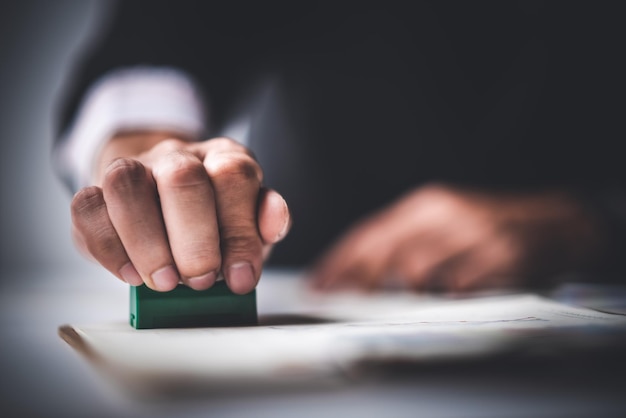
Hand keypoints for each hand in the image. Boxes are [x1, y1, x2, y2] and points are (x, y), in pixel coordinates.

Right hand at [71, 132, 290, 293]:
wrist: (162, 190)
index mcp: (224, 158)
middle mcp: (179, 156)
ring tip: (165, 281)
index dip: (238, 230)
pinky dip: (108, 246)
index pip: (234, 176)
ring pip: (126, 183)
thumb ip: (265, 221)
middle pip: (182, 178)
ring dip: (147, 242)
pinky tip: (130, 274)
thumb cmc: (214, 215)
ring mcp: (134, 168)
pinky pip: (87, 205)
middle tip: (200, 280)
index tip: (238, 277)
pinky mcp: (96, 190)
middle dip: (193, 239)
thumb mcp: (249, 220)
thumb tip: (274, 220)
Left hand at [311, 184, 601, 292]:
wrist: (548, 222)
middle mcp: (445, 213)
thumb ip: (402, 242)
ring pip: (419, 269)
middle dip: (359, 280)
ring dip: (402, 292)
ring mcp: (474, 233)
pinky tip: (441, 299)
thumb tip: (355, 273)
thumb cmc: (483, 226)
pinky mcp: (501, 254)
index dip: (341, 260)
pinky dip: (445, 296)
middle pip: (388, 251)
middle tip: (339, 301)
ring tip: (394, 303)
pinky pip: (461, 284)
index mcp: (425, 205)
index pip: (371, 233)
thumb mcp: (439, 223)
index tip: (319, 283)